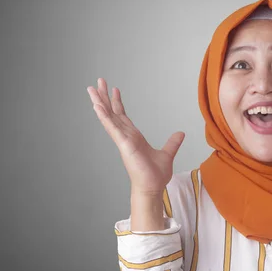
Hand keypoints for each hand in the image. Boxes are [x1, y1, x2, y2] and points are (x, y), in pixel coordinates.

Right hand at [87, 78, 184, 197]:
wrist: (153, 187)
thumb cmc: (155, 175)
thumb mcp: (167, 154)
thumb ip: (172, 143)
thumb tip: (180, 134)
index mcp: (133, 137)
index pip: (123, 116)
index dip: (117, 103)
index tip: (113, 90)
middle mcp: (125, 137)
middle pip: (112, 113)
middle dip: (104, 97)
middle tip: (96, 82)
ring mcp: (122, 140)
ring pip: (108, 117)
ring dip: (99, 103)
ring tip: (91, 89)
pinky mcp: (123, 145)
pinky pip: (112, 128)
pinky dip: (104, 117)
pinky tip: (97, 106)